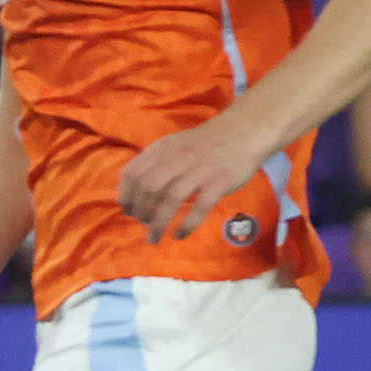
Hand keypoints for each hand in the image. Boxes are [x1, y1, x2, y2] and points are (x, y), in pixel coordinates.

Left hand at [117, 112, 269, 243]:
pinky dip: (186, 225)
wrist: (244, 132)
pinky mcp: (219, 182)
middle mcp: (178, 158)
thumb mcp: (175, 144)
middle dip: (140, 211)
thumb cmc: (206, 144)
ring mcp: (199, 170)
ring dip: (158, 223)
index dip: (126, 195)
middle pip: (148, 188)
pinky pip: (199, 208)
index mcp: (163, 149)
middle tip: (143, 224)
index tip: (128, 211)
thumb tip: (131, 186)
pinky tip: (179, 235)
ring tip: (154, 238)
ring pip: (170, 199)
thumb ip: (155, 162)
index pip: (133, 172)